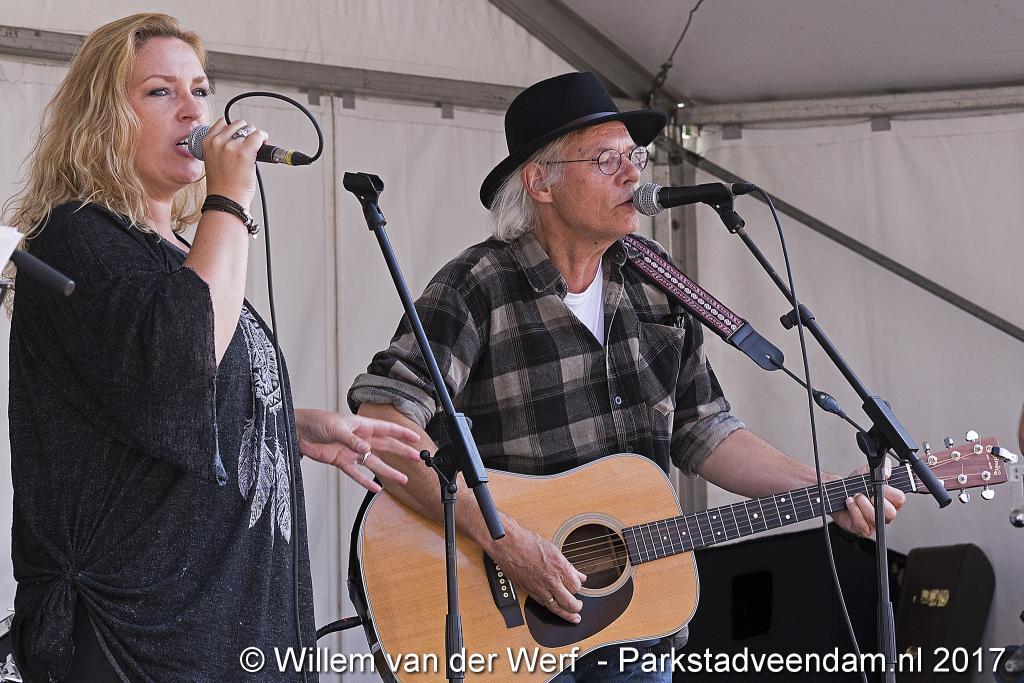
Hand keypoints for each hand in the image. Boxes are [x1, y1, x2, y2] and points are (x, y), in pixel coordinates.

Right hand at [201, 117, 266, 207]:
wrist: (225, 200)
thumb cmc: (222, 186)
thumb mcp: (213, 161)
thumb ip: (220, 148)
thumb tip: (237, 140)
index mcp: (207, 142)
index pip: (222, 123)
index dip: (234, 129)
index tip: (239, 136)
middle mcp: (218, 142)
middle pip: (237, 125)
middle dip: (246, 133)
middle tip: (250, 144)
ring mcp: (231, 146)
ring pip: (249, 129)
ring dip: (255, 137)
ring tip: (256, 148)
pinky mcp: (245, 152)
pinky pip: (259, 136)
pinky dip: (264, 138)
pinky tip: (264, 143)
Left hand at [294, 409, 421, 492]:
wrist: (299, 431)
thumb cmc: (318, 421)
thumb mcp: (336, 428)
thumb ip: (352, 440)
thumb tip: (366, 449)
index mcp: (362, 425)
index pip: (387, 429)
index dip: (402, 433)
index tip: (416, 438)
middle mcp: (360, 439)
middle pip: (386, 446)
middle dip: (402, 452)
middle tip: (416, 458)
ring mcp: (352, 451)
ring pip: (375, 463)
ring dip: (389, 471)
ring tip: (402, 479)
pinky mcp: (341, 461)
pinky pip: (357, 473)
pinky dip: (365, 481)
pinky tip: (375, 489)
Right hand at [487, 522, 587, 623]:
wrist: (508, 545)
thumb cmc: (528, 543)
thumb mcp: (554, 550)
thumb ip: (568, 566)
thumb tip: (579, 575)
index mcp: (559, 567)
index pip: (576, 587)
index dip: (578, 587)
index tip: (577, 585)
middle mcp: (551, 580)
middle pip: (570, 602)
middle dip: (577, 607)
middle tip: (579, 607)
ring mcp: (539, 588)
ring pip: (556, 608)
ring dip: (567, 614)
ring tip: (573, 617)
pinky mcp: (529, 592)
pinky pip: (544, 604)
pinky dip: (551, 608)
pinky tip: (555, 608)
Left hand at [830, 460, 905, 537]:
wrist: (838, 494)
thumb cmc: (856, 485)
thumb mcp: (868, 471)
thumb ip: (882, 466)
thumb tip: (887, 472)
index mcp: (891, 500)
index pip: (900, 499)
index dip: (890, 492)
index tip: (880, 486)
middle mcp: (884, 513)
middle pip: (891, 513)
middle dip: (877, 500)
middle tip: (866, 493)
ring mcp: (874, 522)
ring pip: (875, 519)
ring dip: (863, 504)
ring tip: (856, 496)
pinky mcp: (862, 529)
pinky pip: (862, 525)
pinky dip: (854, 511)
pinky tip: (850, 503)